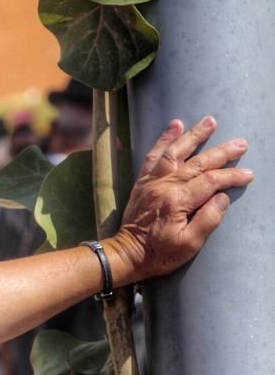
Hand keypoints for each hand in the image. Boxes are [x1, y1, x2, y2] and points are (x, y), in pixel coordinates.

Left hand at [105, 116, 253, 282]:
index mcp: (177, 201)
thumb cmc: (160, 253)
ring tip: (210, 121)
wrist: (127, 253)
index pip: (210, 181)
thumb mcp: (190, 244)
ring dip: (193, 135)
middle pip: (197, 163)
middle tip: (241, 142)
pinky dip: (164, 139)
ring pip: (175, 152)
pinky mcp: (143, 181)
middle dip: (221, 152)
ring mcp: (151, 181)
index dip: (231, 176)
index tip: (248, 173)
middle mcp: (163, 186)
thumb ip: (208, 219)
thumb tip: (222, 197)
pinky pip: (153, 155)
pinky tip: (174, 125)